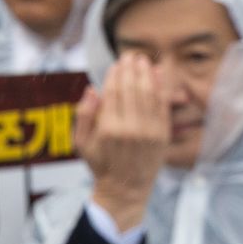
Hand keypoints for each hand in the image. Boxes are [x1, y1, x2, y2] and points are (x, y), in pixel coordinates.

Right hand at [75, 55, 169, 232]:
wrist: (126, 189)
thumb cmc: (101, 164)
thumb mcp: (81, 143)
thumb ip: (83, 115)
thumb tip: (92, 89)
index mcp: (108, 129)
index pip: (113, 92)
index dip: (115, 75)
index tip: (116, 63)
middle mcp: (129, 128)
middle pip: (131, 89)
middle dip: (131, 69)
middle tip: (130, 54)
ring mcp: (148, 131)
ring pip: (148, 94)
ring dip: (146, 73)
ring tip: (143, 59)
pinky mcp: (162, 134)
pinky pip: (162, 105)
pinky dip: (161, 87)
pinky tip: (158, 73)